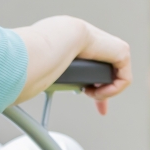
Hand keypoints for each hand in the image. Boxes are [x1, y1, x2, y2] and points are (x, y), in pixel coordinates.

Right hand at [13, 17, 132, 112]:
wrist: (57, 39)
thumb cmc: (42, 49)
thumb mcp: (42, 65)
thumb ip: (41, 73)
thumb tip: (25, 88)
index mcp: (78, 43)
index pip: (91, 66)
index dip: (94, 87)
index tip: (93, 103)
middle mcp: (95, 43)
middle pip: (107, 75)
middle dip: (105, 95)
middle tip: (100, 110)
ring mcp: (110, 47)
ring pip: (115, 78)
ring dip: (104, 93)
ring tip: (88, 92)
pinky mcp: (121, 52)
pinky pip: (124, 78)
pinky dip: (112, 90)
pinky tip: (97, 91)